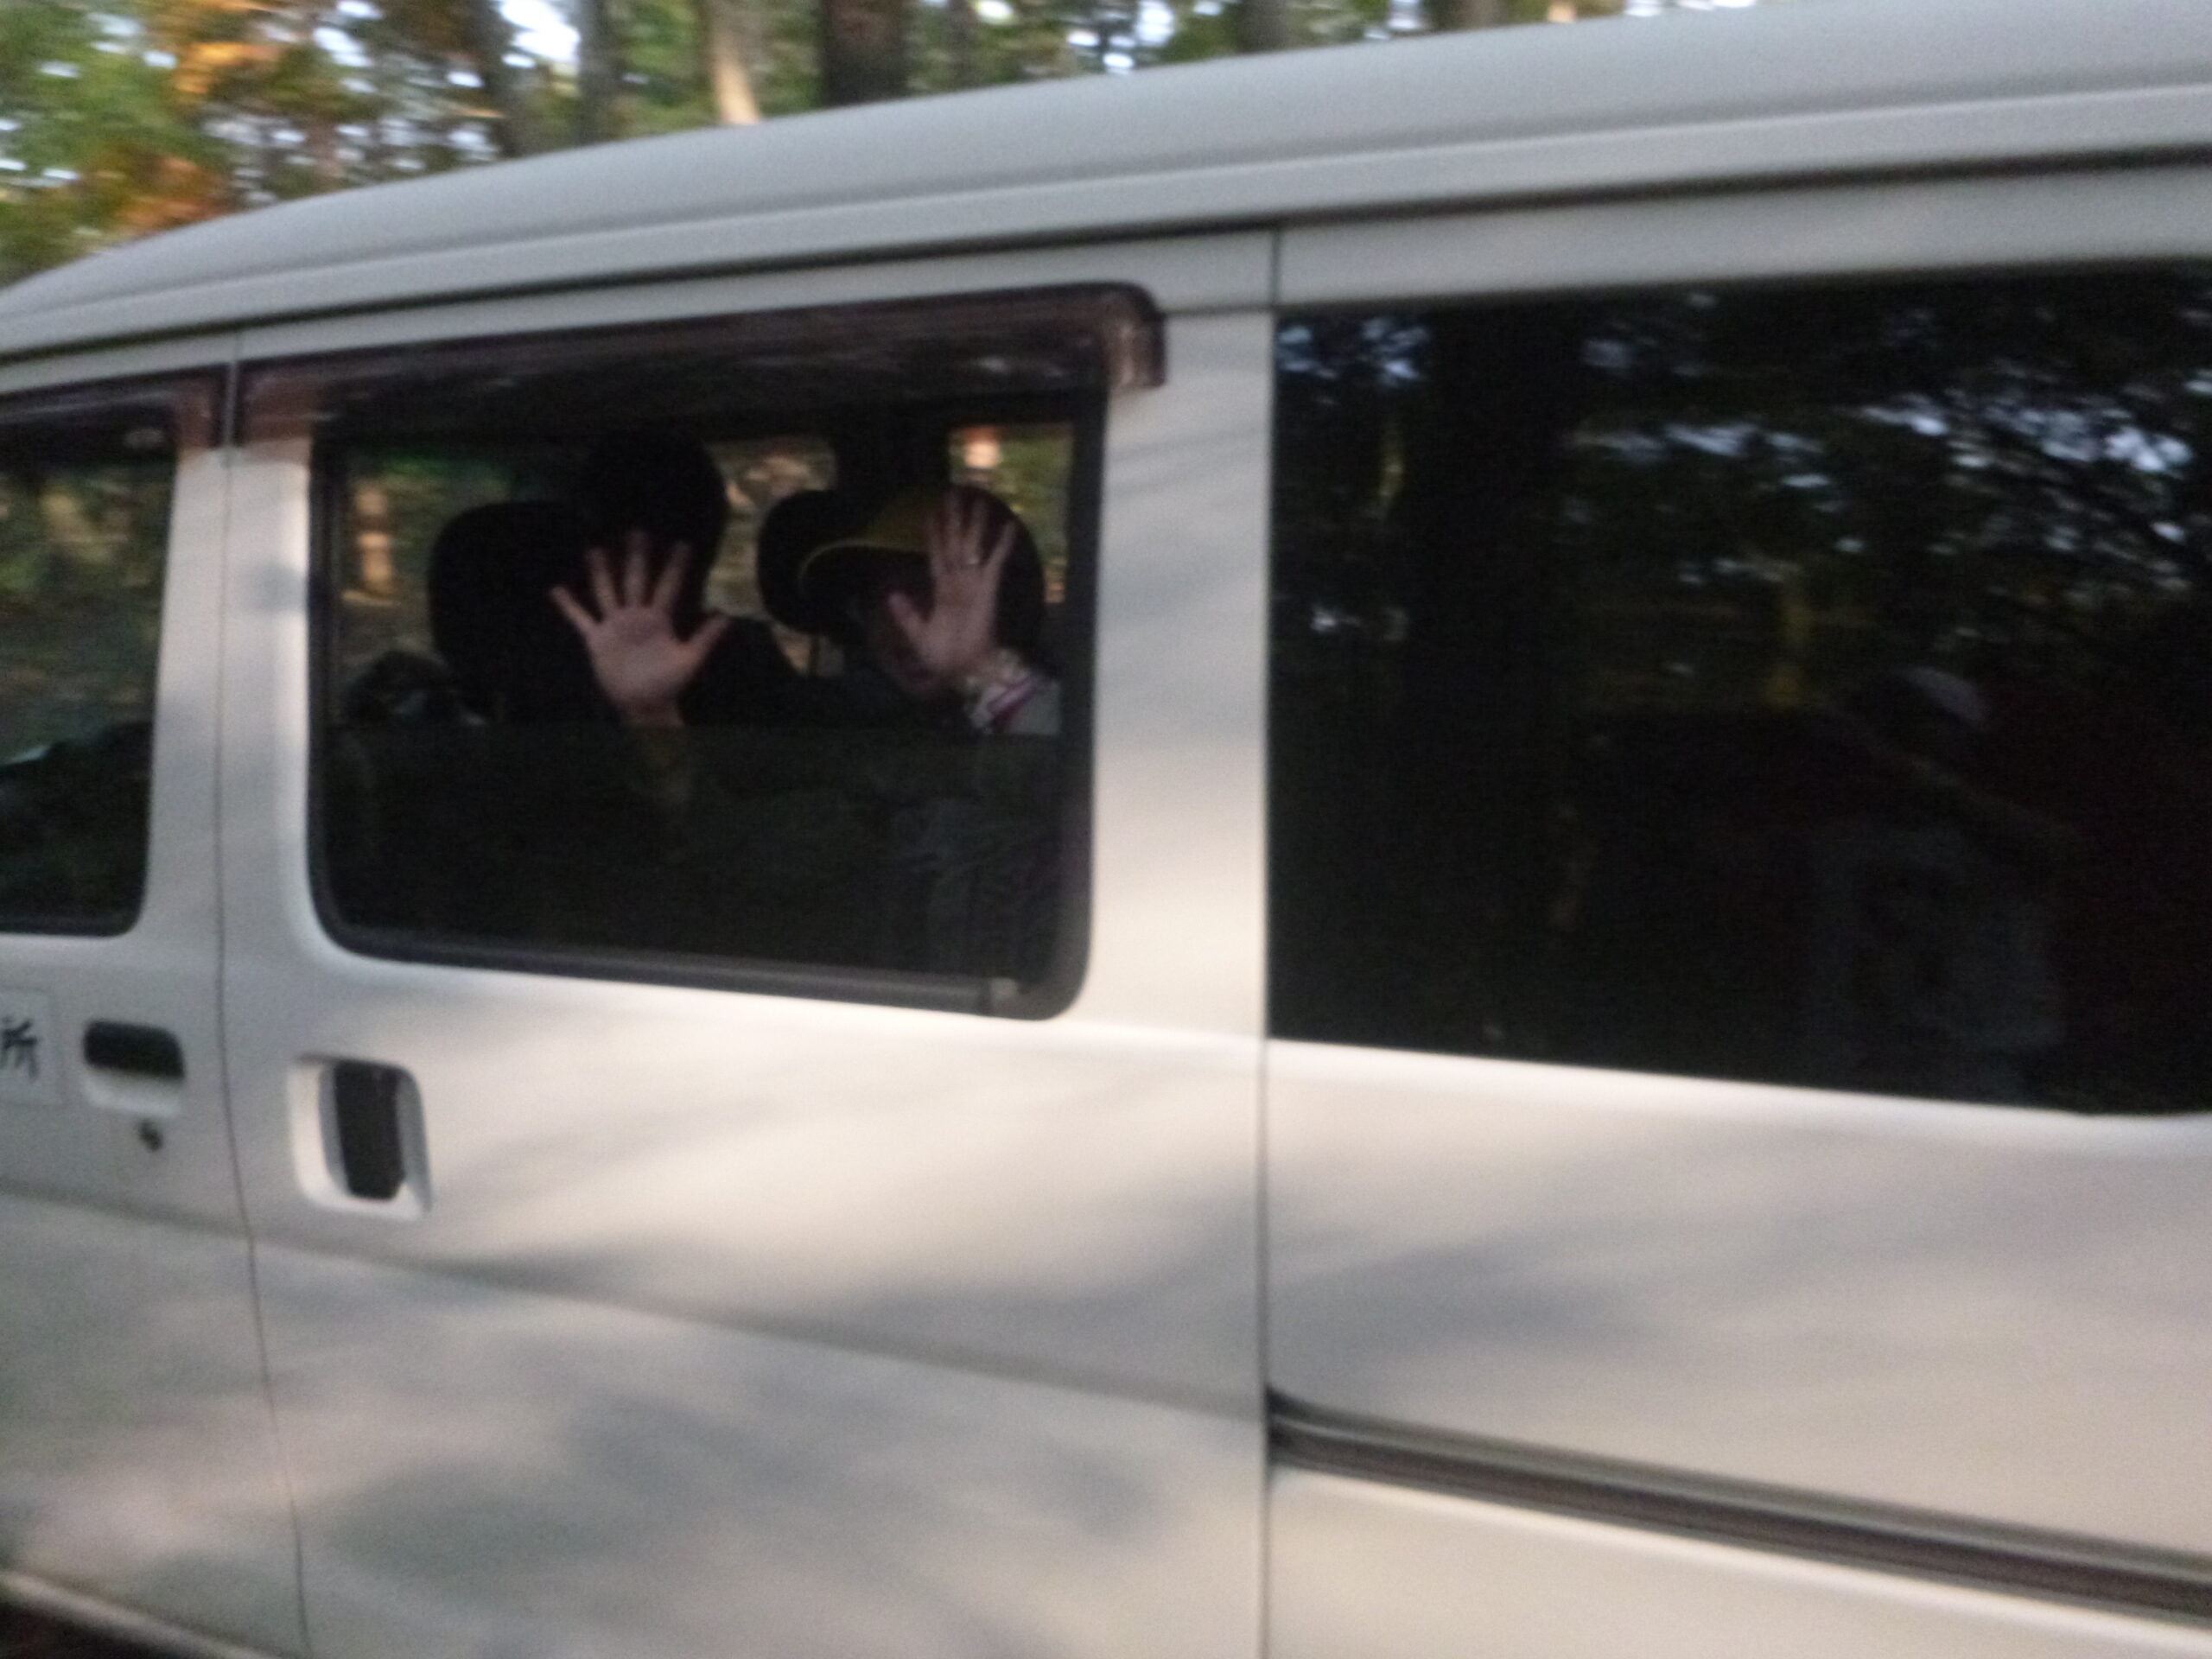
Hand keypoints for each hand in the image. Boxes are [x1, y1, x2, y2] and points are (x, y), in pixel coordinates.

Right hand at [551, 532, 730, 727]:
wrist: (644, 705)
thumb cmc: (668, 684)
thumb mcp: (690, 659)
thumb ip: (706, 637)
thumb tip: (728, 616)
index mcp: (659, 619)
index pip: (668, 586)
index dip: (675, 566)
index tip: (682, 543)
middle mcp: (636, 616)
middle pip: (636, 580)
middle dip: (637, 557)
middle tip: (637, 531)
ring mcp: (615, 625)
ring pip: (607, 592)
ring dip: (601, 572)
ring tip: (595, 549)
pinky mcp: (596, 638)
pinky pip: (580, 618)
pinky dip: (568, 605)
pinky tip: (556, 588)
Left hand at [884, 492, 1016, 686]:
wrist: (966, 671)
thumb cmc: (945, 656)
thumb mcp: (918, 634)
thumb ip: (907, 614)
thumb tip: (891, 593)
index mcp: (941, 591)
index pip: (938, 555)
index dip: (934, 534)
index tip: (931, 512)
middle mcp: (958, 582)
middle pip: (955, 543)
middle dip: (954, 520)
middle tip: (954, 493)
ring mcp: (974, 584)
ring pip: (973, 547)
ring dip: (975, 525)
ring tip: (979, 500)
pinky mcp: (988, 590)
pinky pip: (995, 563)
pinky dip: (1001, 545)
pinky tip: (1008, 526)